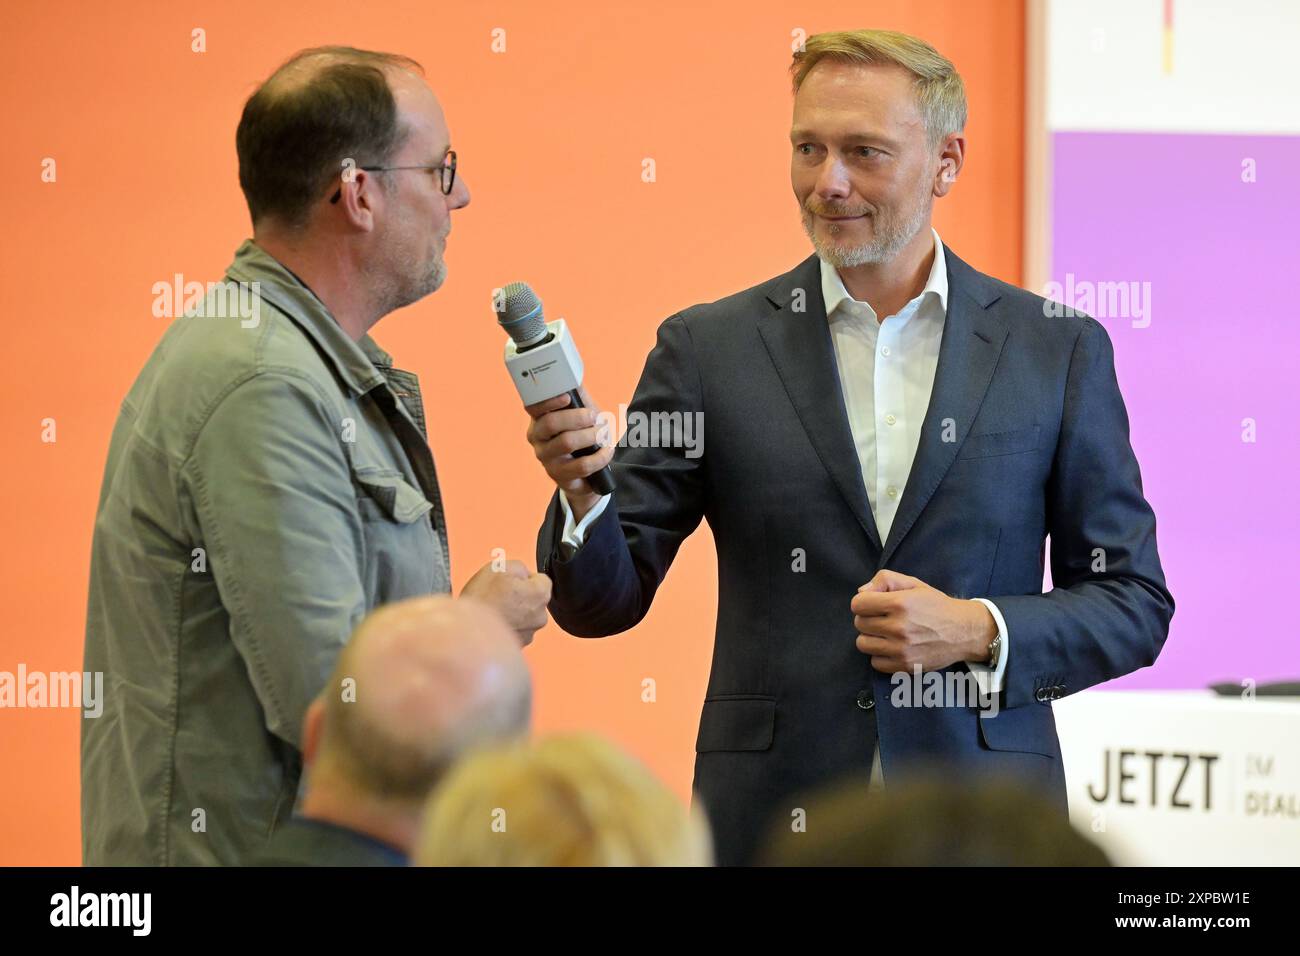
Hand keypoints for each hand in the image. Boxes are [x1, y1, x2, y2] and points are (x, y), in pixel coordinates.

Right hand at [460, 559, 551, 646]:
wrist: (466, 630)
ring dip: (514, 613)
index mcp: (541, 594)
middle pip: (534, 600)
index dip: (524, 577)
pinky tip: (493, 621)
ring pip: (525, 617)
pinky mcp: (518, 646)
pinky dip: (507, 626)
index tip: (511, 580)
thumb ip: (520, 567)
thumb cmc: (482, 600)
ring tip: (494, 609)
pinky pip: (516, 631)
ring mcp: (529, 634)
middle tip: (500, 594)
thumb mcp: (501, 566)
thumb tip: (523, 574)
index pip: (541, 579)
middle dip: (521, 596)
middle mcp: (540, 617)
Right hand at [524, 386, 614, 522]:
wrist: (586, 473)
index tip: (567, 397)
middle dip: (577, 417)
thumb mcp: (581, 414)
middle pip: (550, 423)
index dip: (548, 401)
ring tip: (602, 433)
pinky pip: (582, 465)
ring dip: (591, 435)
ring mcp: (547, 459)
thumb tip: (575, 375)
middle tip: (594, 417)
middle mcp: (537, 439)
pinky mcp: (559, 476)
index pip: (533, 407)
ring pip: (567, 442)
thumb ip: (578, 396)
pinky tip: (607, 450)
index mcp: (539, 420)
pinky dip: (601, 456)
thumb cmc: (582, 437)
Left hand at [850, 570, 994, 673]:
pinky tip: (892, 648)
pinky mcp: (905, 666)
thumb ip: (884, 580)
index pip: (858, 604)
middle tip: (883, 618)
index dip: (863, 602)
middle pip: (859, 624)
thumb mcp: (913, 584)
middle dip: (868, 619)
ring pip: (863, 644)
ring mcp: (901, 649)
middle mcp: (898, 627)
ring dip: (872, 638)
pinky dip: (880, 656)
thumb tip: (861, 593)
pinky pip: (875, 663)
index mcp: (899, 604)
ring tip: (886, 634)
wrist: (964, 631)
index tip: (873, 604)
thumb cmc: (936, 605)